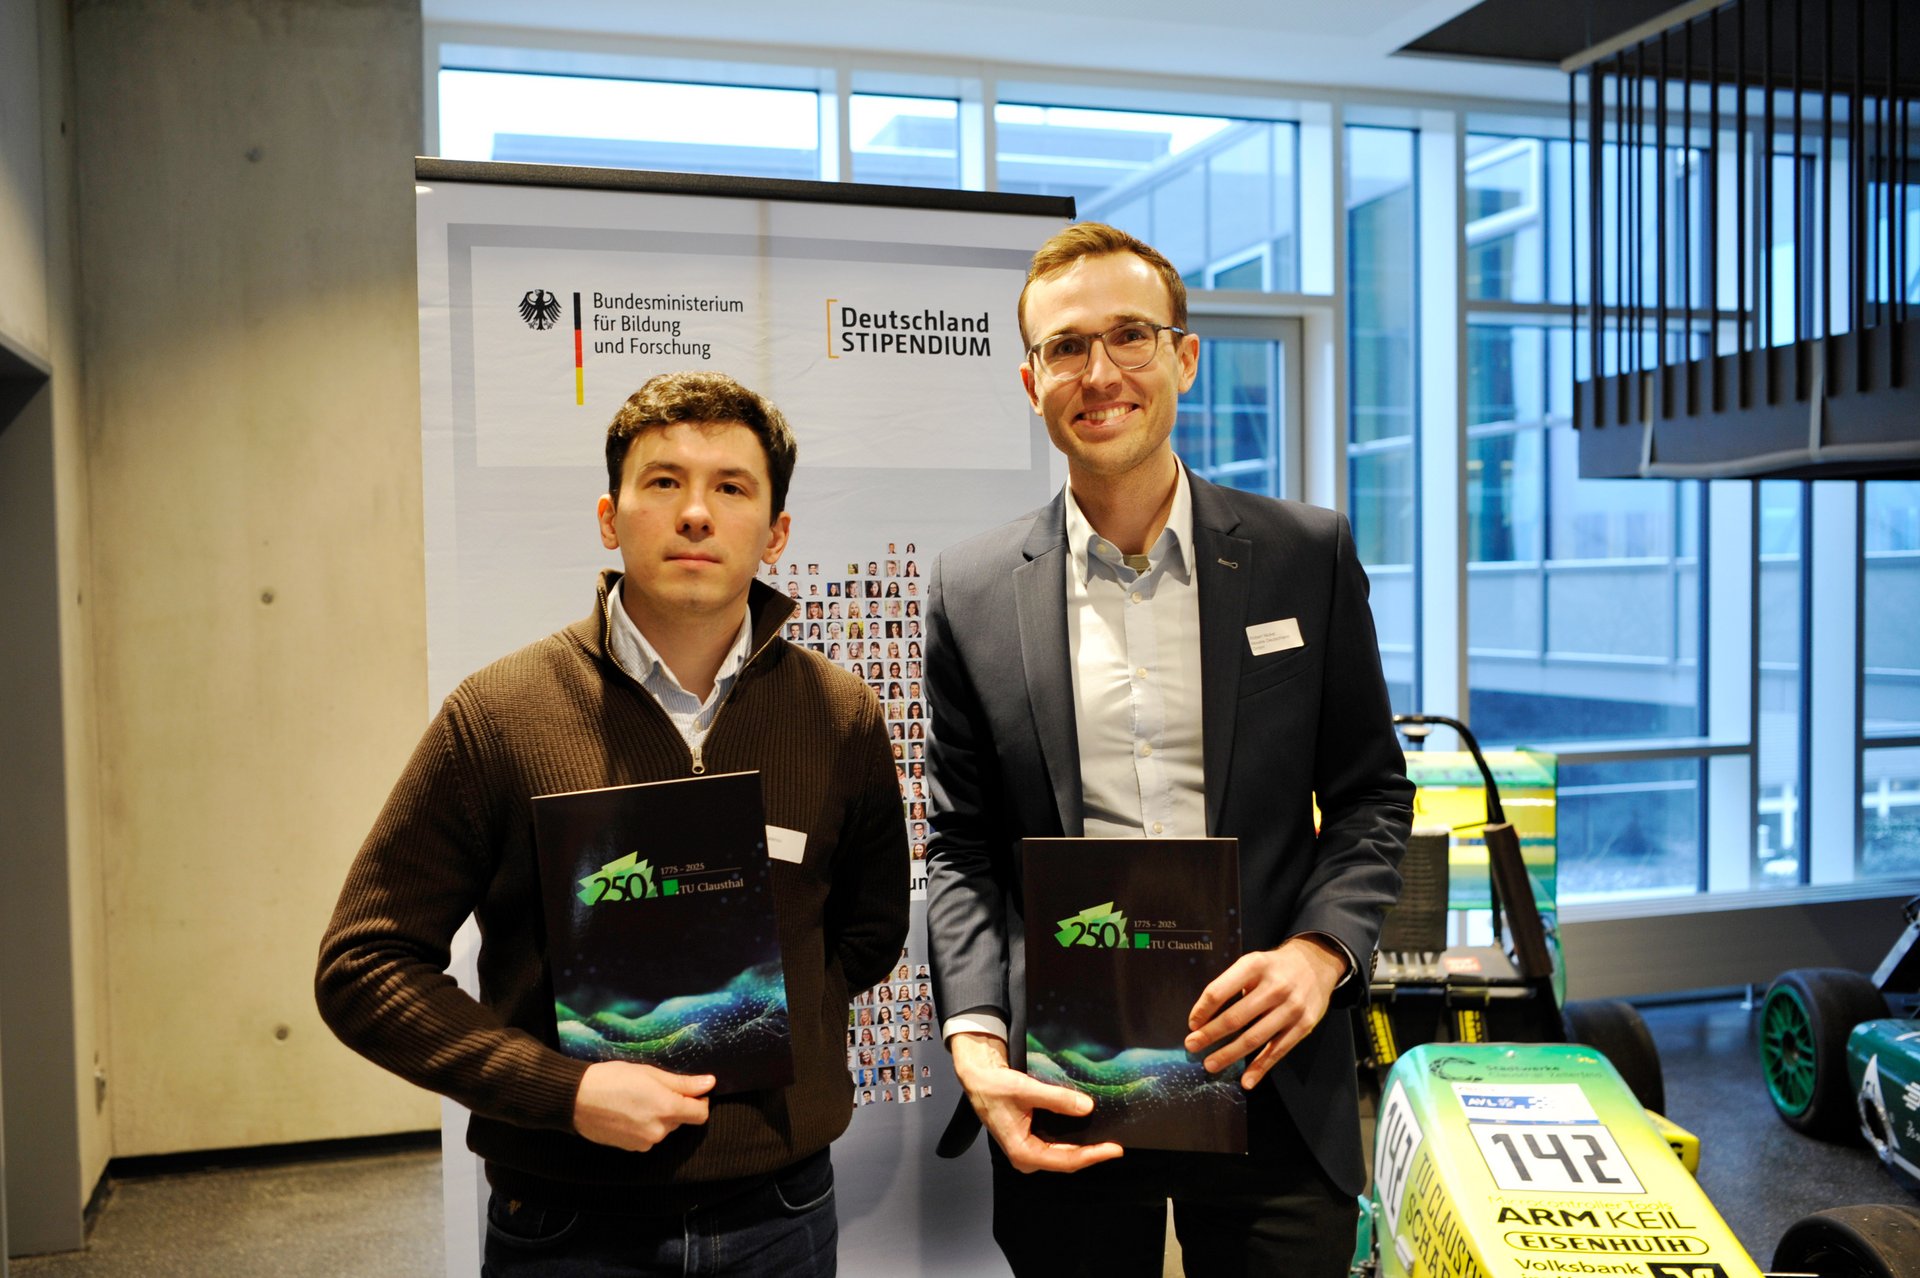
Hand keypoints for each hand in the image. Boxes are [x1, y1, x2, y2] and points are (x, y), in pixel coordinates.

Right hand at [572, 1061, 714, 1151]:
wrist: (576, 1099)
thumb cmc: (613, 1079)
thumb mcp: (650, 1073)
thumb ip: (683, 1083)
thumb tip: (710, 1083)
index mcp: (667, 1108)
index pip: (700, 1114)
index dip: (699, 1101)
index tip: (690, 1091)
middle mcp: (659, 1130)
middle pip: (681, 1120)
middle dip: (674, 1106)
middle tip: (653, 1089)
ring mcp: (645, 1143)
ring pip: (664, 1129)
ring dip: (659, 1117)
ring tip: (637, 1100)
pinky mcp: (632, 1149)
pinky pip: (648, 1137)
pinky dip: (645, 1126)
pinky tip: (628, 1113)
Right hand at [950, 1032, 1123, 1173]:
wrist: (979, 1080)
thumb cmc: (995, 1087)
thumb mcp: (1026, 1090)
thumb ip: (1057, 1099)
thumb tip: (1087, 1107)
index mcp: (1023, 1152)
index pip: (1066, 1159)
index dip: (1092, 1155)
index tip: (1114, 1150)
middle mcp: (1026, 1157)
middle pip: (1067, 1161)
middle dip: (1091, 1155)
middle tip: (1115, 1147)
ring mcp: (1029, 1151)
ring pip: (1063, 1156)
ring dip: (1084, 1149)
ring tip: (1106, 1141)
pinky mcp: (1031, 1142)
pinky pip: (1058, 1147)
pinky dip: (1074, 1141)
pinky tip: (1088, 1133)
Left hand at [1183, 936, 1346, 1088]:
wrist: (1316, 964)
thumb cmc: (1275, 968)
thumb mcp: (1253, 963)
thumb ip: (1232, 984)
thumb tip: (1204, 1019)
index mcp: (1254, 966)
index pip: (1220, 991)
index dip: (1202, 1010)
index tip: (1192, 1024)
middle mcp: (1274, 986)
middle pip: (1235, 1017)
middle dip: (1210, 1035)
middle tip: (1192, 1046)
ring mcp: (1291, 1007)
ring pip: (1254, 1038)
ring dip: (1229, 1054)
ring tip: (1210, 1064)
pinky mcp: (1304, 1025)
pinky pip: (1278, 1051)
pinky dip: (1260, 1068)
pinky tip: (1246, 1080)